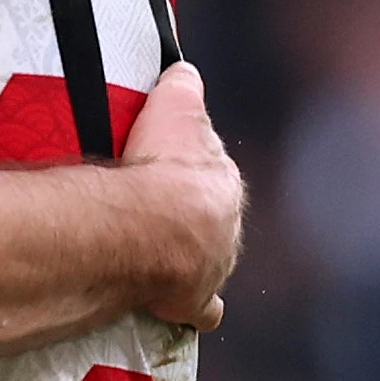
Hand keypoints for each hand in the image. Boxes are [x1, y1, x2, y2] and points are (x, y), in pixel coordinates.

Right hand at [119, 63, 241, 331]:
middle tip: (156, 210)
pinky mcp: (193, 302)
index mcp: (224, 185)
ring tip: (158, 253)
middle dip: (191, 216)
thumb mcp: (174, 107)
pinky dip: (191, 308)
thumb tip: (184, 71)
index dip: (188, 171)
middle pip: (211, 220)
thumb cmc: (160, 166)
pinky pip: (200, 309)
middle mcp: (227, 229)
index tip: (166, 169)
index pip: (211, 174)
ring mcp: (213, 268)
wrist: (152, 228)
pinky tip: (177, 306)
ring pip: (208, 261)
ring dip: (190, 258)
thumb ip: (183, 88)